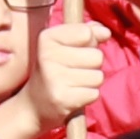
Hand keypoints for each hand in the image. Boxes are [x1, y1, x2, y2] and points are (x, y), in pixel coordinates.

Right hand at [27, 12, 111, 135]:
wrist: (34, 105)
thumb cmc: (56, 71)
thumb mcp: (66, 46)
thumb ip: (88, 33)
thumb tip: (106, 32)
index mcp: (47, 38)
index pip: (87, 33)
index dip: (89, 43)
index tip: (75, 51)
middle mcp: (48, 56)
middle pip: (97, 56)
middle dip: (92, 65)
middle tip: (74, 72)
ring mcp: (53, 78)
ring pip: (98, 76)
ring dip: (91, 82)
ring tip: (74, 84)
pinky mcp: (61, 98)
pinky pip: (94, 93)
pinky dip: (88, 96)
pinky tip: (73, 96)